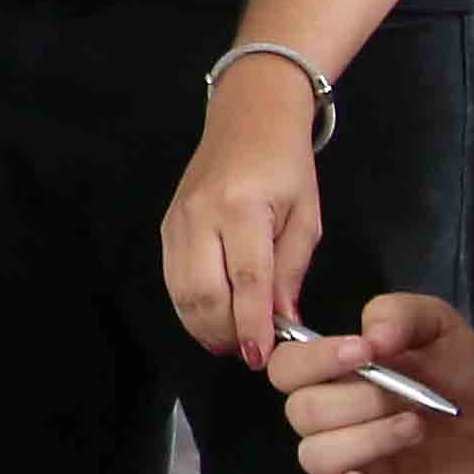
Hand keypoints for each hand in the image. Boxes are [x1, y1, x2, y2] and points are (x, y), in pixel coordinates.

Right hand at [162, 48, 331, 361]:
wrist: (248, 117)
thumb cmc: (286, 164)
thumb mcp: (307, 216)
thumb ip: (292, 269)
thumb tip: (283, 319)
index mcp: (242, 208)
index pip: (246, 280)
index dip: (251, 324)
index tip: (260, 356)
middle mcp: (200, 215)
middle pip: (202, 292)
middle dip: (223, 331)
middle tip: (245, 354)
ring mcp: (176, 221)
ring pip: (179, 291)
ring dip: (202, 325)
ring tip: (227, 342)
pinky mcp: (165, 227)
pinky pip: (172, 278)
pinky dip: (189, 306)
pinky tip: (210, 317)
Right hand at [279, 293, 473, 473]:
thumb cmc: (470, 376)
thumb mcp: (441, 327)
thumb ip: (401, 314)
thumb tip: (369, 336)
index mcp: (336, 374)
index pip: (287, 368)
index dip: (314, 360)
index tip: (364, 353)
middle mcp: (332, 418)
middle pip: (300, 412)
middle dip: (357, 401)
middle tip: (411, 398)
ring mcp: (350, 461)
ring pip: (315, 455)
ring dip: (365, 440)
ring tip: (417, 429)